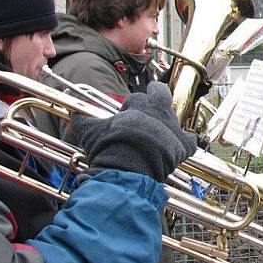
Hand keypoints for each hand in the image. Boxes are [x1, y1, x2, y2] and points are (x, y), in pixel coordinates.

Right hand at [71, 82, 197, 182]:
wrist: (130, 167)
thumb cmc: (111, 147)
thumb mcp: (92, 132)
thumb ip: (83, 120)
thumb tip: (71, 111)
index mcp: (140, 105)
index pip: (138, 97)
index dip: (132, 105)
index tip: (127, 113)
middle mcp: (160, 112)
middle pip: (162, 94)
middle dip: (156, 96)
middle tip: (150, 106)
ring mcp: (174, 128)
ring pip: (175, 119)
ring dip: (167, 125)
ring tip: (157, 137)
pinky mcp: (184, 146)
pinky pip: (191, 141)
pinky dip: (185, 144)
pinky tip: (179, 148)